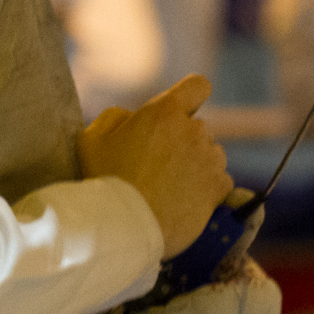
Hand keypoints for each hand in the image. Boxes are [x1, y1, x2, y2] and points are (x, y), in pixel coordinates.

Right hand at [78, 74, 232, 257]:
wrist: (123, 228)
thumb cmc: (104, 182)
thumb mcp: (92, 139)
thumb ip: (116, 117)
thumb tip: (133, 117)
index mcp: (164, 112)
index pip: (198, 85)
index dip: (191, 96)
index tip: (179, 113)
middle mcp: (193, 131)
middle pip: (198, 128)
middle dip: (183, 141)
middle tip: (157, 166)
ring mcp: (209, 159)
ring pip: (211, 154)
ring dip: (198, 164)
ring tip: (171, 187)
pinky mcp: (219, 187)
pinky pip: (221, 181)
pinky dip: (208, 189)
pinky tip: (185, 201)